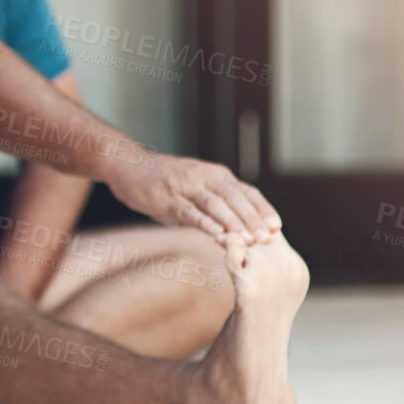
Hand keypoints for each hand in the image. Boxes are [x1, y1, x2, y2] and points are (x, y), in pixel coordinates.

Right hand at [107, 154, 281, 246]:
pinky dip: (204, 222)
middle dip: (252, 218)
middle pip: (234, 197)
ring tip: (248, 239)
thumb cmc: (162, 181)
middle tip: (266, 238)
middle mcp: (203, 177)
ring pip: (215, 204)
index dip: (261, 208)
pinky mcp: (165, 197)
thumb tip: (236, 228)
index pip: (245, 191)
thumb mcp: (192, 186)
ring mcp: (184, 186)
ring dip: (233, 222)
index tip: (276, 226)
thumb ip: (213, 202)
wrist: (127, 164)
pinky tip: (215, 234)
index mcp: (214, 174)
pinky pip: (188, 211)